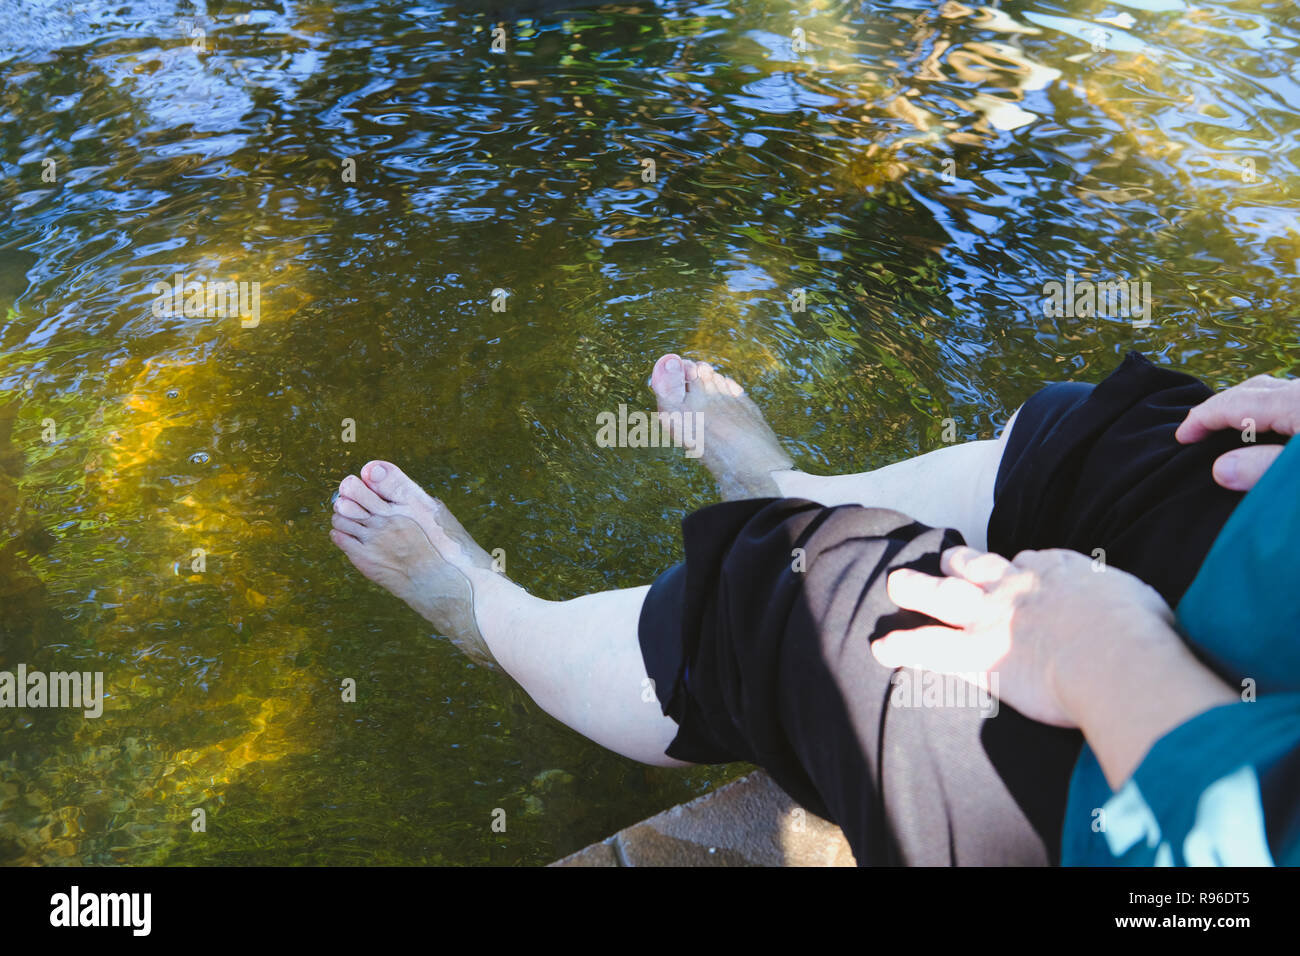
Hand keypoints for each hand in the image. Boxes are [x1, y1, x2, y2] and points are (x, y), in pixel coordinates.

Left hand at [872, 546, 1175, 726]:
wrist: (1113, 656)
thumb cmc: (1140, 632)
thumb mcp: (1140, 602)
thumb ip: (1127, 608)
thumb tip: (1143, 623)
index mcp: (1059, 572)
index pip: (1029, 562)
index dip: (1018, 567)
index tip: (1015, 570)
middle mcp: (1017, 588)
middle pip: (976, 566)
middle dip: (958, 563)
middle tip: (943, 560)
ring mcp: (992, 619)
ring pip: (941, 596)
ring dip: (915, 589)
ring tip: (894, 584)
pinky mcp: (978, 655)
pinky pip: (929, 648)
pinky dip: (903, 646)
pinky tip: (881, 646)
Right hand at [1176, 374, 1299, 490]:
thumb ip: (1261, 468)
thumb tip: (1219, 469)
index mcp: (1293, 402)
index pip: (1233, 404)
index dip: (1201, 419)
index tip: (1181, 438)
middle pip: (1249, 389)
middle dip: (1217, 408)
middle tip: (1196, 432)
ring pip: (1269, 392)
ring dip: (1240, 407)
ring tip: (1223, 429)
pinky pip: (1286, 399)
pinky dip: (1263, 410)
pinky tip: (1265, 429)